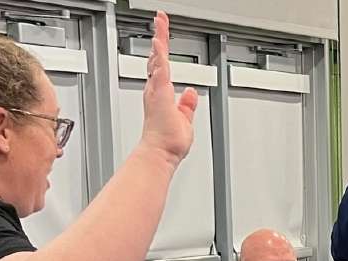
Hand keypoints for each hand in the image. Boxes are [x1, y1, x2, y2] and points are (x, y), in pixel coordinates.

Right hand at [137, 13, 197, 166]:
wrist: (160, 154)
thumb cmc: (168, 143)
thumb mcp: (184, 119)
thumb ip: (187, 105)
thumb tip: (191, 93)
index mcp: (161, 94)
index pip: (162, 66)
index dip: (163, 49)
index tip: (162, 35)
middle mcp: (155, 90)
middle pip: (157, 56)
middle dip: (159, 36)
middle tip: (160, 19)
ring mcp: (156, 91)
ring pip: (158, 58)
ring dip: (160, 39)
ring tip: (161, 22)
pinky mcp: (159, 94)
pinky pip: (160, 69)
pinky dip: (160, 54)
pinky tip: (159, 42)